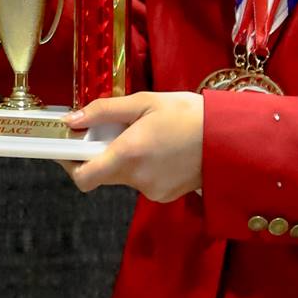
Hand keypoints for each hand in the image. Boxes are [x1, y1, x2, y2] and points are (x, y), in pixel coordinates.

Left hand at [66, 91, 203, 202]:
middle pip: (101, 175)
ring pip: (123, 177)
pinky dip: (144, 167)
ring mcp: (152, 190)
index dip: (70, 165)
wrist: (228, 137)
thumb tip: (72, 120)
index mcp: (128, 153)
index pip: (83, 177)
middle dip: (100, 155)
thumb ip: (104, 111)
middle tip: (112, 131)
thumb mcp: (144, 101)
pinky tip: (162, 150)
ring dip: (125, 159)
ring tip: (147, 136)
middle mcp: (137, 178)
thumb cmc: (188, 113)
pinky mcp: (165, 196)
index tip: (69, 148)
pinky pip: (142, 181)